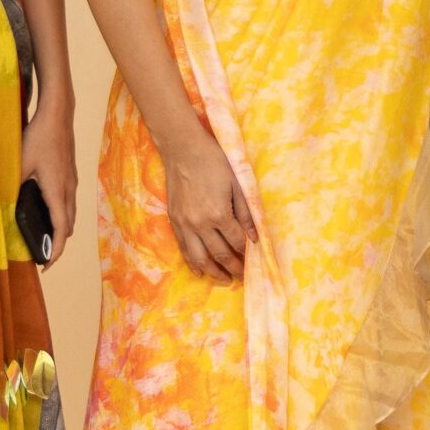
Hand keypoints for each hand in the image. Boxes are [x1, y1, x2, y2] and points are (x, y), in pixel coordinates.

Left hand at [19, 96, 77, 266]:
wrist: (58, 115)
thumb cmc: (38, 138)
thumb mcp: (19, 164)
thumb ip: (13, 187)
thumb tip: (2, 207)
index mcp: (57, 190)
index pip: (61, 230)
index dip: (55, 250)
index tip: (46, 265)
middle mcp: (69, 189)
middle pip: (69, 226)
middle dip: (57, 243)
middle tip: (41, 254)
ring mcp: (72, 181)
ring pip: (70, 214)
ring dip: (60, 228)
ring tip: (43, 236)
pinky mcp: (71, 174)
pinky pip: (69, 202)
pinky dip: (61, 214)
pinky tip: (45, 210)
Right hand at [156, 129, 256, 282]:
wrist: (183, 149)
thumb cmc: (214, 161)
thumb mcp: (237, 183)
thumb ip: (246, 212)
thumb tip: (255, 236)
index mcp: (219, 214)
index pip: (236, 241)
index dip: (247, 253)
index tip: (254, 261)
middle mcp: (200, 224)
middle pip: (219, 254)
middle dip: (233, 268)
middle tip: (243, 277)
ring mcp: (184, 224)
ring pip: (199, 258)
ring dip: (213, 272)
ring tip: (225, 280)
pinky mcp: (174, 221)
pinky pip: (183, 249)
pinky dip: (192, 262)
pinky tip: (200, 271)